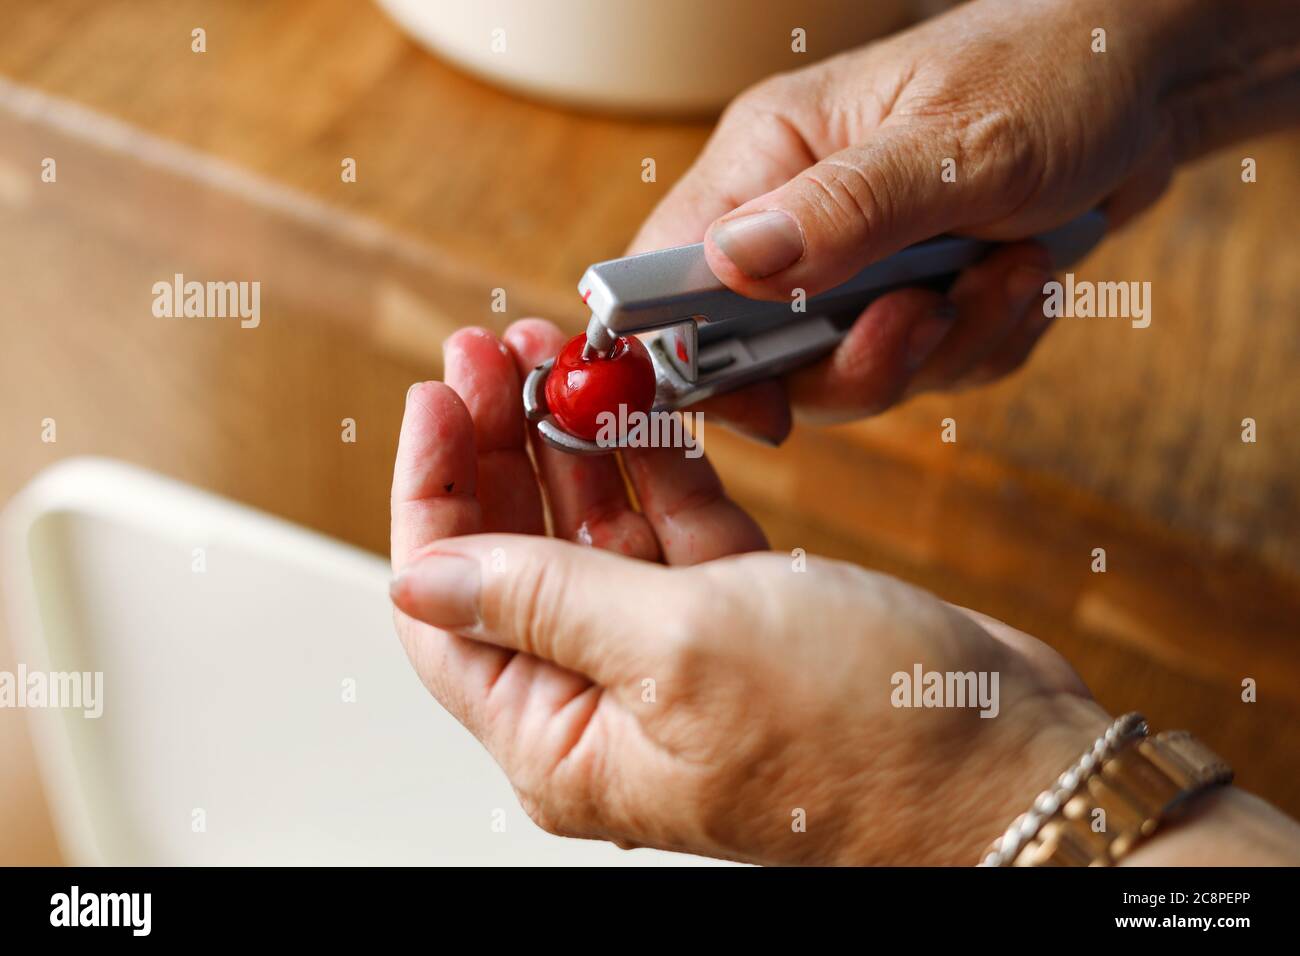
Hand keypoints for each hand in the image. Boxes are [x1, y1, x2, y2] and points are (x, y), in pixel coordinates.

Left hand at [389, 319, 1113, 864]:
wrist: (1006, 758)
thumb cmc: (859, 736)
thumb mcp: (679, 649)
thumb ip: (543, 600)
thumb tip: (422, 576)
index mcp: (565, 741)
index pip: (447, 608)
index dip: (433, 493)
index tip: (438, 396)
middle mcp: (606, 702)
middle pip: (513, 554)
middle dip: (497, 445)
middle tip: (493, 349)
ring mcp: (674, 654)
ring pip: (593, 528)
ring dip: (573, 438)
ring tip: (557, 353)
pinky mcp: (738, 613)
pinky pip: (671, 523)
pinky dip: (654, 461)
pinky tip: (635, 401)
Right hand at [631, 0, 1290, 439]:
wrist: (1151, 82)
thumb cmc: (1050, 73)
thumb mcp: (955, 143)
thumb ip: (842, 210)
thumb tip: (730, 267)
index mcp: (770, 157)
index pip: (673, 274)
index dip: (694, 355)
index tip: (763, 404)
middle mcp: (797, 216)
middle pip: (764, 354)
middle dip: (859, 361)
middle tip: (929, 316)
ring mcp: (855, 263)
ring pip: (852, 372)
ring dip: (945, 344)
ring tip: (1010, 270)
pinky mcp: (911, 294)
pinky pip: (925, 367)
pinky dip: (984, 340)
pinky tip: (1024, 276)